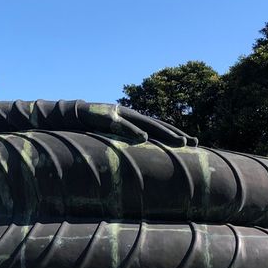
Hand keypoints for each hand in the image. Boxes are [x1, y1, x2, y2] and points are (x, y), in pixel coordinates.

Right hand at [76, 102, 196, 146]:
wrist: (73, 114)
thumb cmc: (94, 127)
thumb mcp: (113, 135)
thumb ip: (126, 141)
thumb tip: (139, 154)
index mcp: (135, 119)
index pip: (159, 126)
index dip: (176, 133)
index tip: (194, 143)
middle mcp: (132, 115)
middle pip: (159, 125)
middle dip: (176, 134)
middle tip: (194, 143)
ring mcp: (121, 114)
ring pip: (147, 124)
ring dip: (165, 133)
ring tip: (181, 142)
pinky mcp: (108, 117)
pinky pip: (123, 125)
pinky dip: (134, 131)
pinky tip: (145, 138)